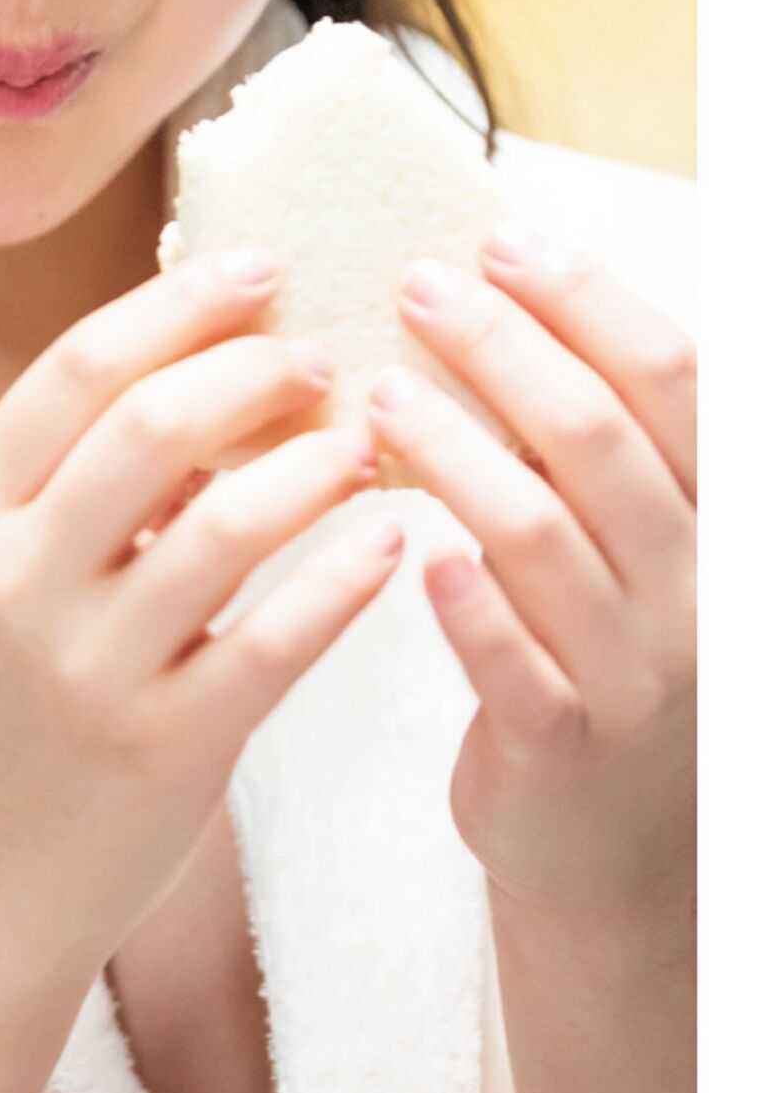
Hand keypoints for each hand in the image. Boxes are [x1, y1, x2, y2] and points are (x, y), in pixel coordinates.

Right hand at [0, 251, 406, 986]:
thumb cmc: (26, 681)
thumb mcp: (18, 558)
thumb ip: (90, 460)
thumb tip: (221, 331)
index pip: (79, 365)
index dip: (182, 304)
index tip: (266, 264)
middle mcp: (18, 578)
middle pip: (148, 425)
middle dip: (254, 370)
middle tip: (324, 355)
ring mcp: (88, 667)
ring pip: (223, 527)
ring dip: (312, 465)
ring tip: (369, 439)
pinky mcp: (165, 747)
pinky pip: (275, 641)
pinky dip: (343, 579)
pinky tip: (392, 537)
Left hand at [367, 224, 695, 933]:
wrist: (619, 852)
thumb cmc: (603, 654)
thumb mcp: (633, 542)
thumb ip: (586, 442)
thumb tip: (493, 289)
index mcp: (714, 515)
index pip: (673, 379)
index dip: (589, 300)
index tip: (500, 239)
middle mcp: (693, 587)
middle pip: (600, 438)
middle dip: (504, 347)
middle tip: (414, 286)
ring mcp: (637, 672)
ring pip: (545, 536)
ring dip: (457, 452)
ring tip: (377, 394)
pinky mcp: (565, 748)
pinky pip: (519, 665)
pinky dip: (468, 604)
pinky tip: (412, 551)